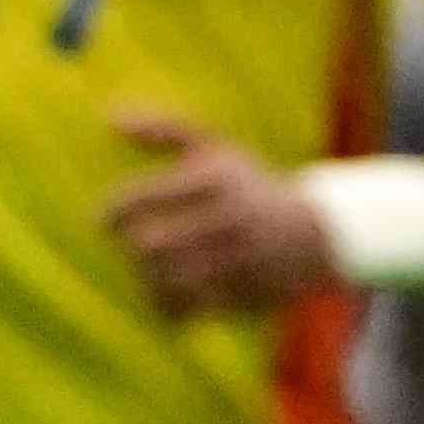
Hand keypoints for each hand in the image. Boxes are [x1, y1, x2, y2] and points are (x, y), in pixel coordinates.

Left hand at [103, 116, 339, 314]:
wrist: (317, 234)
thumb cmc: (250, 186)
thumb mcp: (216, 149)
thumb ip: (163, 129)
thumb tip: (109, 116)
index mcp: (215, 179)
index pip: (145, 198)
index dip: (114, 213)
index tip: (106, 222)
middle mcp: (227, 219)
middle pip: (151, 244)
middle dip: (133, 249)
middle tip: (131, 249)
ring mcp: (238, 260)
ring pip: (168, 280)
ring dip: (147, 280)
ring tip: (146, 274)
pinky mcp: (245, 294)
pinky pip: (190, 307)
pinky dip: (168, 307)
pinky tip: (164, 299)